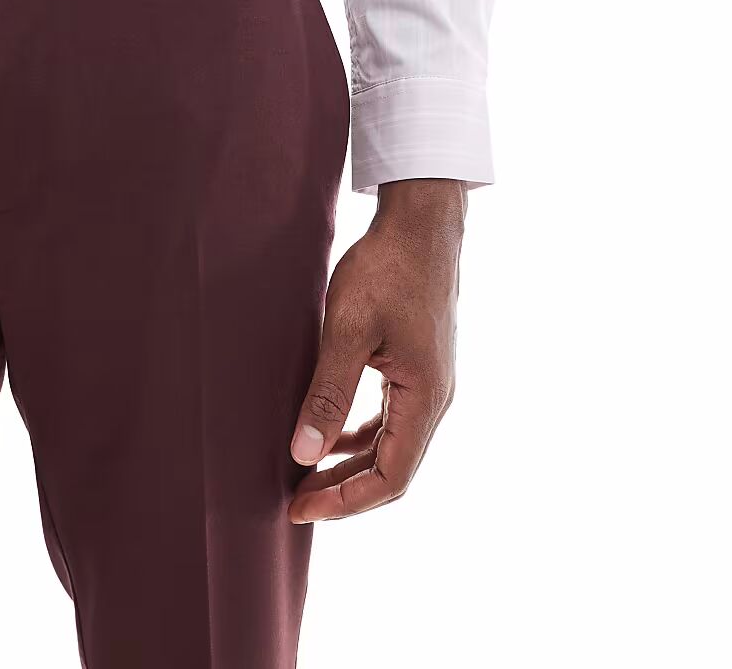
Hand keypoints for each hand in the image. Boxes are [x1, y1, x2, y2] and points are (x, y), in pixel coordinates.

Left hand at [288, 178, 466, 522]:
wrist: (421, 223)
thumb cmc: (387, 269)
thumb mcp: (348, 330)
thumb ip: (328, 395)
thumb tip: (304, 455)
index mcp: (425, 396)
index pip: (392, 477)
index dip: (345, 502)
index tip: (299, 509)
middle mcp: (436, 397)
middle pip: (395, 467)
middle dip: (345, 490)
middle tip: (294, 500)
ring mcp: (431, 381)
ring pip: (394, 444)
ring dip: (353, 465)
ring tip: (307, 474)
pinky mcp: (421, 365)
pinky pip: (394, 417)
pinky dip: (363, 435)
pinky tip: (333, 432)